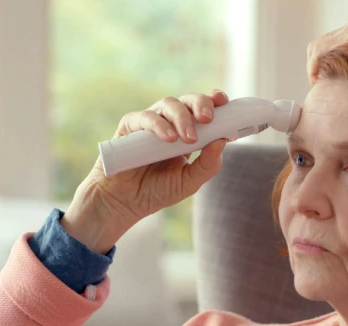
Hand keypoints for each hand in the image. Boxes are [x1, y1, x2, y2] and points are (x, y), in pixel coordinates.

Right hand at [62, 90, 229, 253]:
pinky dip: (158, 125)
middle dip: (201, 104)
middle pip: (188, 101)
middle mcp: (170, 123)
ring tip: (188, 139)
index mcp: (188, 133)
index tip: (223, 101)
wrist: (123, 203)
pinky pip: (144, 118)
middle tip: (207, 119)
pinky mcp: (130, 126)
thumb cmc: (156, 191)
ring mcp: (150, 122)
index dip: (214, 101)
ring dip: (182, 118)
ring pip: (168, 104)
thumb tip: (223, 140)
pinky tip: (168, 139)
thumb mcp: (188, 183)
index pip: (203, 110)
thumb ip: (207, 164)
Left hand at [306, 0, 347, 82]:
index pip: (340, 45)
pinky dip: (315, 69)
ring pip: (318, 49)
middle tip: (322, 87)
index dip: (332, 64)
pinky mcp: (347, 36)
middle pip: (323, 46)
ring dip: (316, 69)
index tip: (333, 82)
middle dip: (318, 67)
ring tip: (320, 87)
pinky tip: (319, 82)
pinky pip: (319, 53)